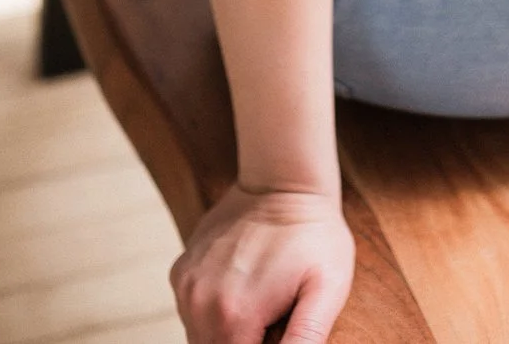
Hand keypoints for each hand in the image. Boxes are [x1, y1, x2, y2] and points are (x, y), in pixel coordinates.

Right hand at [171, 185, 354, 342]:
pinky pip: (192, 312)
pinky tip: (242, 286)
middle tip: (273, 315)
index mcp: (233, 318)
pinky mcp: (180, 271)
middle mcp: (199, 304)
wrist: (284, 180)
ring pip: (201, 339)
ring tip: (260, 302)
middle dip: (244, 343)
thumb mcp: (328, 289)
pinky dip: (213, 312)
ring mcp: (185, 286)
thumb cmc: (314, 235)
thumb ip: (306, 338)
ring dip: (227, 333)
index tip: (277, 327)